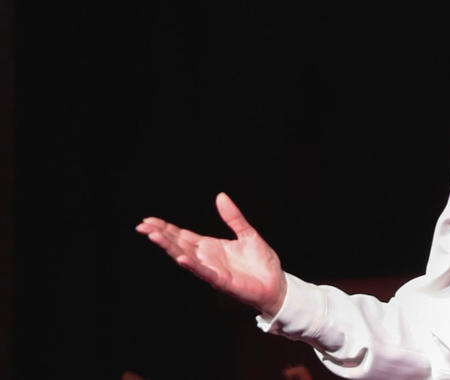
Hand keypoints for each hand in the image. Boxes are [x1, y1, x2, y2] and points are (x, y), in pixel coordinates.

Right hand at [136, 192, 287, 316]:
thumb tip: (220, 196)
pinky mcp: (222, 281)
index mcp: (210, 247)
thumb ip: (233, 217)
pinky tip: (180, 258)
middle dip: (161, 235)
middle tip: (142, 226)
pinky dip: (192, 266)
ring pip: (186, 257)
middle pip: (178, 244)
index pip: (183, 236)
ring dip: (170, 248)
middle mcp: (207, 258)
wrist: (276, 283)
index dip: (166, 228)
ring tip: (154, 237)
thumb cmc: (261, 262)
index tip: (149, 220)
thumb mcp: (247, 233)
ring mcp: (212, 270)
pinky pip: (205, 272)